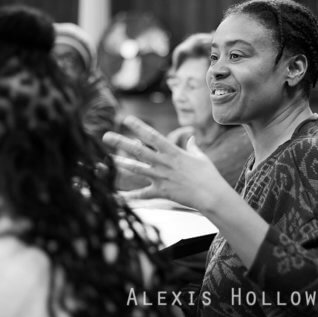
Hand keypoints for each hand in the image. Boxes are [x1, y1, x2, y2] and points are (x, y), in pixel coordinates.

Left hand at [103, 116, 231, 212]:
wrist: (211, 195)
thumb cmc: (209, 175)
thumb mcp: (201, 157)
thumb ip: (193, 147)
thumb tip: (192, 140)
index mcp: (173, 152)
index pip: (152, 136)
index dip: (138, 126)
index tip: (127, 119)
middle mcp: (164, 163)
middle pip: (138, 150)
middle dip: (121, 142)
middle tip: (106, 135)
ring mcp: (161, 177)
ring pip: (137, 169)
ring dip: (121, 164)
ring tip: (107, 159)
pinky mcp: (161, 192)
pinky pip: (143, 194)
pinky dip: (130, 197)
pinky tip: (117, 198)